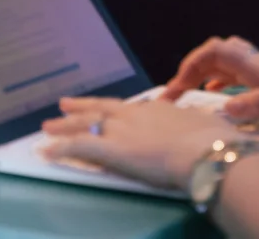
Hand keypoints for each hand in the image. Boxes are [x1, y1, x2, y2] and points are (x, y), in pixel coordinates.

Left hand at [42, 97, 239, 190]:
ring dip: (64, 126)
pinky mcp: (110, 149)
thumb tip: (202, 130)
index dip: (111, 109)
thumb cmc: (211, 139)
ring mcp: (120, 130)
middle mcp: (132, 115)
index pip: (126, 109)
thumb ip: (192, 128)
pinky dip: (60, 149)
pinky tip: (46, 152)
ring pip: (83, 124)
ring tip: (48, 127)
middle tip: (63, 105)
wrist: (205, 149)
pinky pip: (77, 147)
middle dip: (80, 108)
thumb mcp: (202, 126)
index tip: (103, 109)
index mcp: (155, 109)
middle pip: (99, 109)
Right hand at [163, 37, 258, 129]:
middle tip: (174, 94)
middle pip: (216, 55)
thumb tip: (226, 106)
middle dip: (191, 69)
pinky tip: (216, 95)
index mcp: (257, 66)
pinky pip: (235, 73)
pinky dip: (218, 80)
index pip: (215, 51)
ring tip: (186, 94)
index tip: (177, 87)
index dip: (192, 63)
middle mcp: (257, 64)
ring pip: (224, 63)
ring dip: (202, 74)